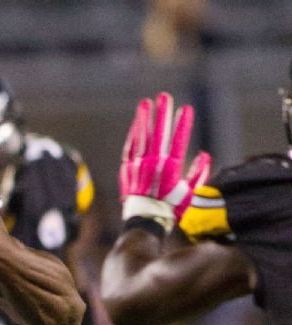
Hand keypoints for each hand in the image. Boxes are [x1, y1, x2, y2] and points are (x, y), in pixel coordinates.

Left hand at [119, 92, 210, 231]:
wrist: (144, 222)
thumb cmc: (171, 209)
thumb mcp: (189, 193)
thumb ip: (198, 173)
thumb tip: (204, 155)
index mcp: (170, 170)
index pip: (178, 141)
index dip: (183, 125)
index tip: (186, 109)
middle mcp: (152, 166)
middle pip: (158, 134)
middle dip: (162, 114)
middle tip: (165, 96)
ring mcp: (137, 167)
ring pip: (140, 138)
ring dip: (143, 119)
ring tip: (146, 103)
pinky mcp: (126, 170)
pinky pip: (129, 148)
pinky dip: (133, 135)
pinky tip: (136, 124)